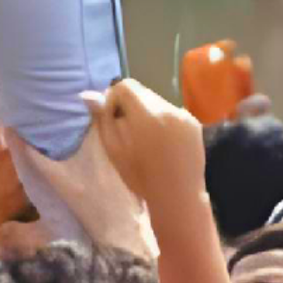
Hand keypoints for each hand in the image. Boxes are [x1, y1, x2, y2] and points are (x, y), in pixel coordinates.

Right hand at [88, 79, 204, 211]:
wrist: (177, 197)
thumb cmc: (140, 176)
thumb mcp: (114, 149)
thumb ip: (103, 118)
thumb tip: (87, 95)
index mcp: (145, 113)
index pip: (125, 86)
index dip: (114, 99)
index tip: (114, 120)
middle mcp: (167, 108)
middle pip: (142, 93)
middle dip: (131, 106)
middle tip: (129, 132)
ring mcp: (184, 115)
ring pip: (157, 102)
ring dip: (148, 114)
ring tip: (148, 141)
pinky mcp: (195, 123)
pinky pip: (173, 113)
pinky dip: (165, 122)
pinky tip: (164, 144)